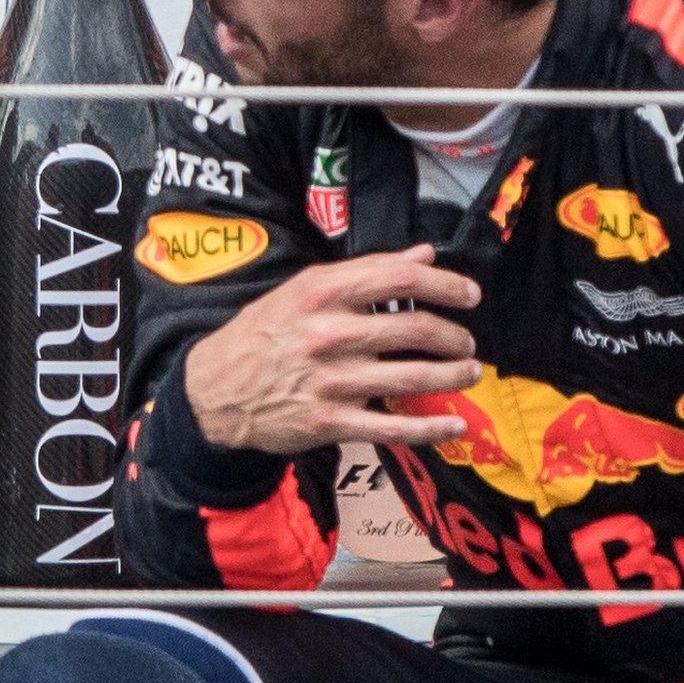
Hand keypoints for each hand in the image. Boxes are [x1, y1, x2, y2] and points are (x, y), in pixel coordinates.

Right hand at [184, 244, 483, 454]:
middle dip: (455, 336)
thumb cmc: (261, 335)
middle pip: (416, 329)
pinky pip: (394, 427)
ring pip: (414, 377)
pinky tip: (454, 423)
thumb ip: (364, 272)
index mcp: (320, 294)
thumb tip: (422, 255)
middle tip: (466, 342)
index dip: (446, 285)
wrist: (214, 391)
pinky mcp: (331, 422)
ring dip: (454, 375)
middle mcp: (328, 334)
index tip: (469, 294)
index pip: (400, 279)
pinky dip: (432, 427)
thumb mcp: (301, 290)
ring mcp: (331, 381)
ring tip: (468, 371)